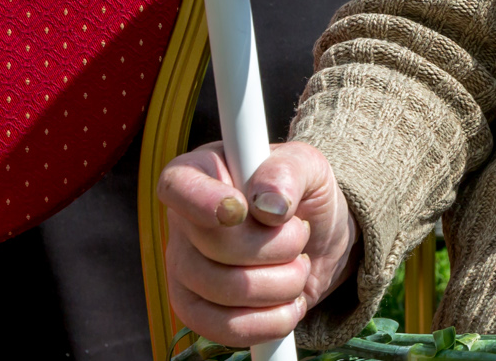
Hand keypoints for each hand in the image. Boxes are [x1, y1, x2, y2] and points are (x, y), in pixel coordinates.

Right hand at [158, 141, 358, 346]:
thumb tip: (270, 205)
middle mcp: (181, 223)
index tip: (239, 211)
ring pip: (227, 291)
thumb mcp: (307, 165)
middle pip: (217, 246)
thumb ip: (288, 171)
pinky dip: (273, 320)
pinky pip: (227, 329)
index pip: (178, 187)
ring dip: (285, 282)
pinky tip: (290, 301)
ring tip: (299, 266)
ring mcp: (183, 271)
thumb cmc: (300, 193)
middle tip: (301, 233)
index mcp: (199, 173)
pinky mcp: (195, 311)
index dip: (204, 202)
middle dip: (280, 245)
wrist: (316, 241)